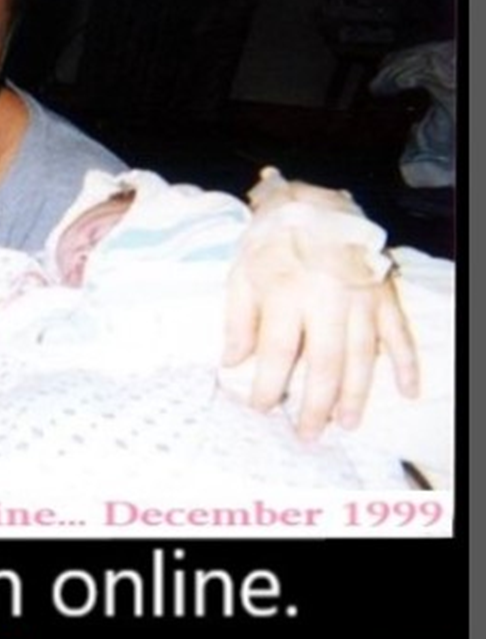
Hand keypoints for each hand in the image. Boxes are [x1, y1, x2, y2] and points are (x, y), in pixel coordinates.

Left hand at [223, 248, 418, 441]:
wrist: (313, 204)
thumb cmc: (271, 244)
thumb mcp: (241, 276)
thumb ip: (238, 320)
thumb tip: (231, 362)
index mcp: (286, 293)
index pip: (278, 351)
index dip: (268, 384)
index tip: (260, 407)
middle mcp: (326, 298)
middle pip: (324, 363)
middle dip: (315, 404)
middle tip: (308, 434)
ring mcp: (360, 297)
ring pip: (361, 355)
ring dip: (356, 394)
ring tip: (346, 424)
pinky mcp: (383, 294)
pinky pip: (398, 333)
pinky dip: (406, 363)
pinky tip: (407, 390)